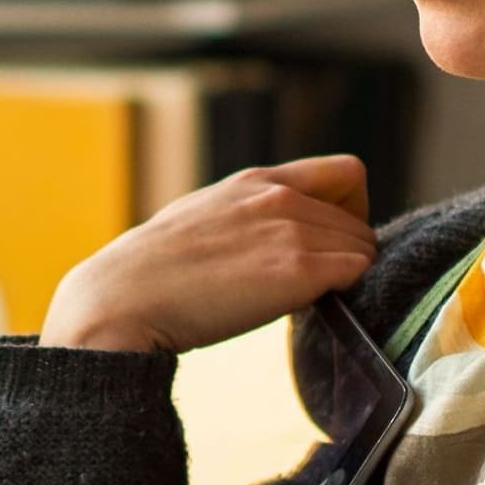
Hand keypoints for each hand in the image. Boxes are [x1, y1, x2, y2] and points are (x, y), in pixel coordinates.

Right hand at [39, 154, 377, 353]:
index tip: (327, 244)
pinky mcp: (296, 270)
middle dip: (346, 254)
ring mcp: (289, 230)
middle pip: (359, 221)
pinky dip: (345, 294)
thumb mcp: (200, 219)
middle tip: (314, 287)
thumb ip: (242, 218)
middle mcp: (278, 196)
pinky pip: (356, 273)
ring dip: (347, 277)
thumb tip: (262, 243)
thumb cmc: (149, 274)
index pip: (346, 174)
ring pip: (363, 248)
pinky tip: (309, 310)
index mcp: (255, 180)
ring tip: (304, 301)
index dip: (350, 211)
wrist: (121, 299)